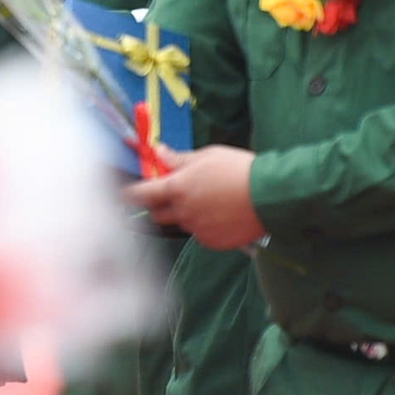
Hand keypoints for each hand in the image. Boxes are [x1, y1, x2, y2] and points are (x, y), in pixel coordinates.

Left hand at [124, 145, 264, 249]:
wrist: (269, 195)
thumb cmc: (239, 170)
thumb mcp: (207, 156)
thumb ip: (178, 159)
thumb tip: (158, 152)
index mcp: (178, 188)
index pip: (142, 194)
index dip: (131, 193)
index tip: (125, 193)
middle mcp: (183, 212)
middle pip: (157, 214)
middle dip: (158, 205)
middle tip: (170, 194)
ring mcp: (197, 229)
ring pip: (181, 223)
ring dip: (184, 214)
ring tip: (207, 200)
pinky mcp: (212, 242)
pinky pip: (199, 234)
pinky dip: (203, 226)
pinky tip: (220, 214)